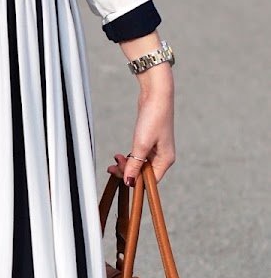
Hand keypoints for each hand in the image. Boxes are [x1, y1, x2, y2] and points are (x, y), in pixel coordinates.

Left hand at [107, 61, 174, 186]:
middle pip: (144, 173)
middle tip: (112, 166)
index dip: (135, 182)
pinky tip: (119, 155)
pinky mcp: (150, 141)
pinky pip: (138, 156)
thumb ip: (134, 165)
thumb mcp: (141, 144)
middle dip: (127, 172)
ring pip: (139, 165)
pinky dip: (129, 157)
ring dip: (126, 164)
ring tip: (114, 159)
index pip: (150, 181)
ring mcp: (157, 149)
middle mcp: (163, 156)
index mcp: (166, 160)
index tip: (119, 177)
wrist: (156, 94)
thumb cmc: (153, 117)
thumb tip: (130, 182)